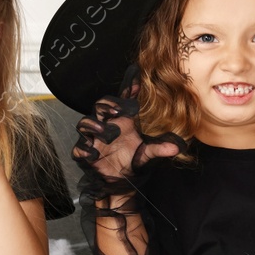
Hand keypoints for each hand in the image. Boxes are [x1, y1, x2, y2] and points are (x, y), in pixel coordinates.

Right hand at [72, 74, 182, 193]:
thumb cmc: (132, 160)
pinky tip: (93, 153)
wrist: (120, 182)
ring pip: (85, 123)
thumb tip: (177, 147)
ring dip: (94, 125)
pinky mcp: (86, 154)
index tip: (135, 73)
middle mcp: (106, 125)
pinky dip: (83, 149)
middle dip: (108, 105)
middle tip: (118, 111)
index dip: (129, 86)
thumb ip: (159, 148)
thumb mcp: (147, 153)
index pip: (124, 99)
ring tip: (107, 133)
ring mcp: (94, 139)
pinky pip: (78, 149)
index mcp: (122, 121)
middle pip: (100, 106)